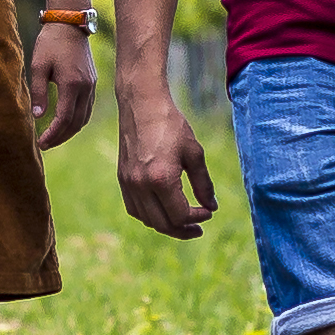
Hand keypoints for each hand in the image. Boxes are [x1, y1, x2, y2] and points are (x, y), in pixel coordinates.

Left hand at [25, 21, 98, 152]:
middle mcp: (85, 87)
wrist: (70, 24)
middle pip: (76, 123)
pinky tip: (65, 123)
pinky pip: (87, 109)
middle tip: (45, 144)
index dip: (53, 134)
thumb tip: (37, 116)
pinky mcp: (92, 82)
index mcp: (72, 83)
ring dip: (69, 131)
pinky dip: (76, 120)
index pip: (64, 118)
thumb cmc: (51, 43)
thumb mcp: (38, 66)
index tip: (41, 143)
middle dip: (60, 137)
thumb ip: (38, 92)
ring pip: (84, 118)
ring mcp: (91, 85)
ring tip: (53, 137)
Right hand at [116, 84, 214, 238]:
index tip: (208, 212)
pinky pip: (135, 209)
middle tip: (198, 228)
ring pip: (147, 220)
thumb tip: (212, 207)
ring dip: (166, 225)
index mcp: (161, 179)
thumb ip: (203, 184)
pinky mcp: (122, 179)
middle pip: (162, 224)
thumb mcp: (194, 153)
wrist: (142, 105)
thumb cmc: (171, 125)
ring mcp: (128, 183)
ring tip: (182, 222)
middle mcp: (141, 186)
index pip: (180, 215)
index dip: (197, 218)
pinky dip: (150, 215)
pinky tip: (163, 210)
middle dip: (183, 230)